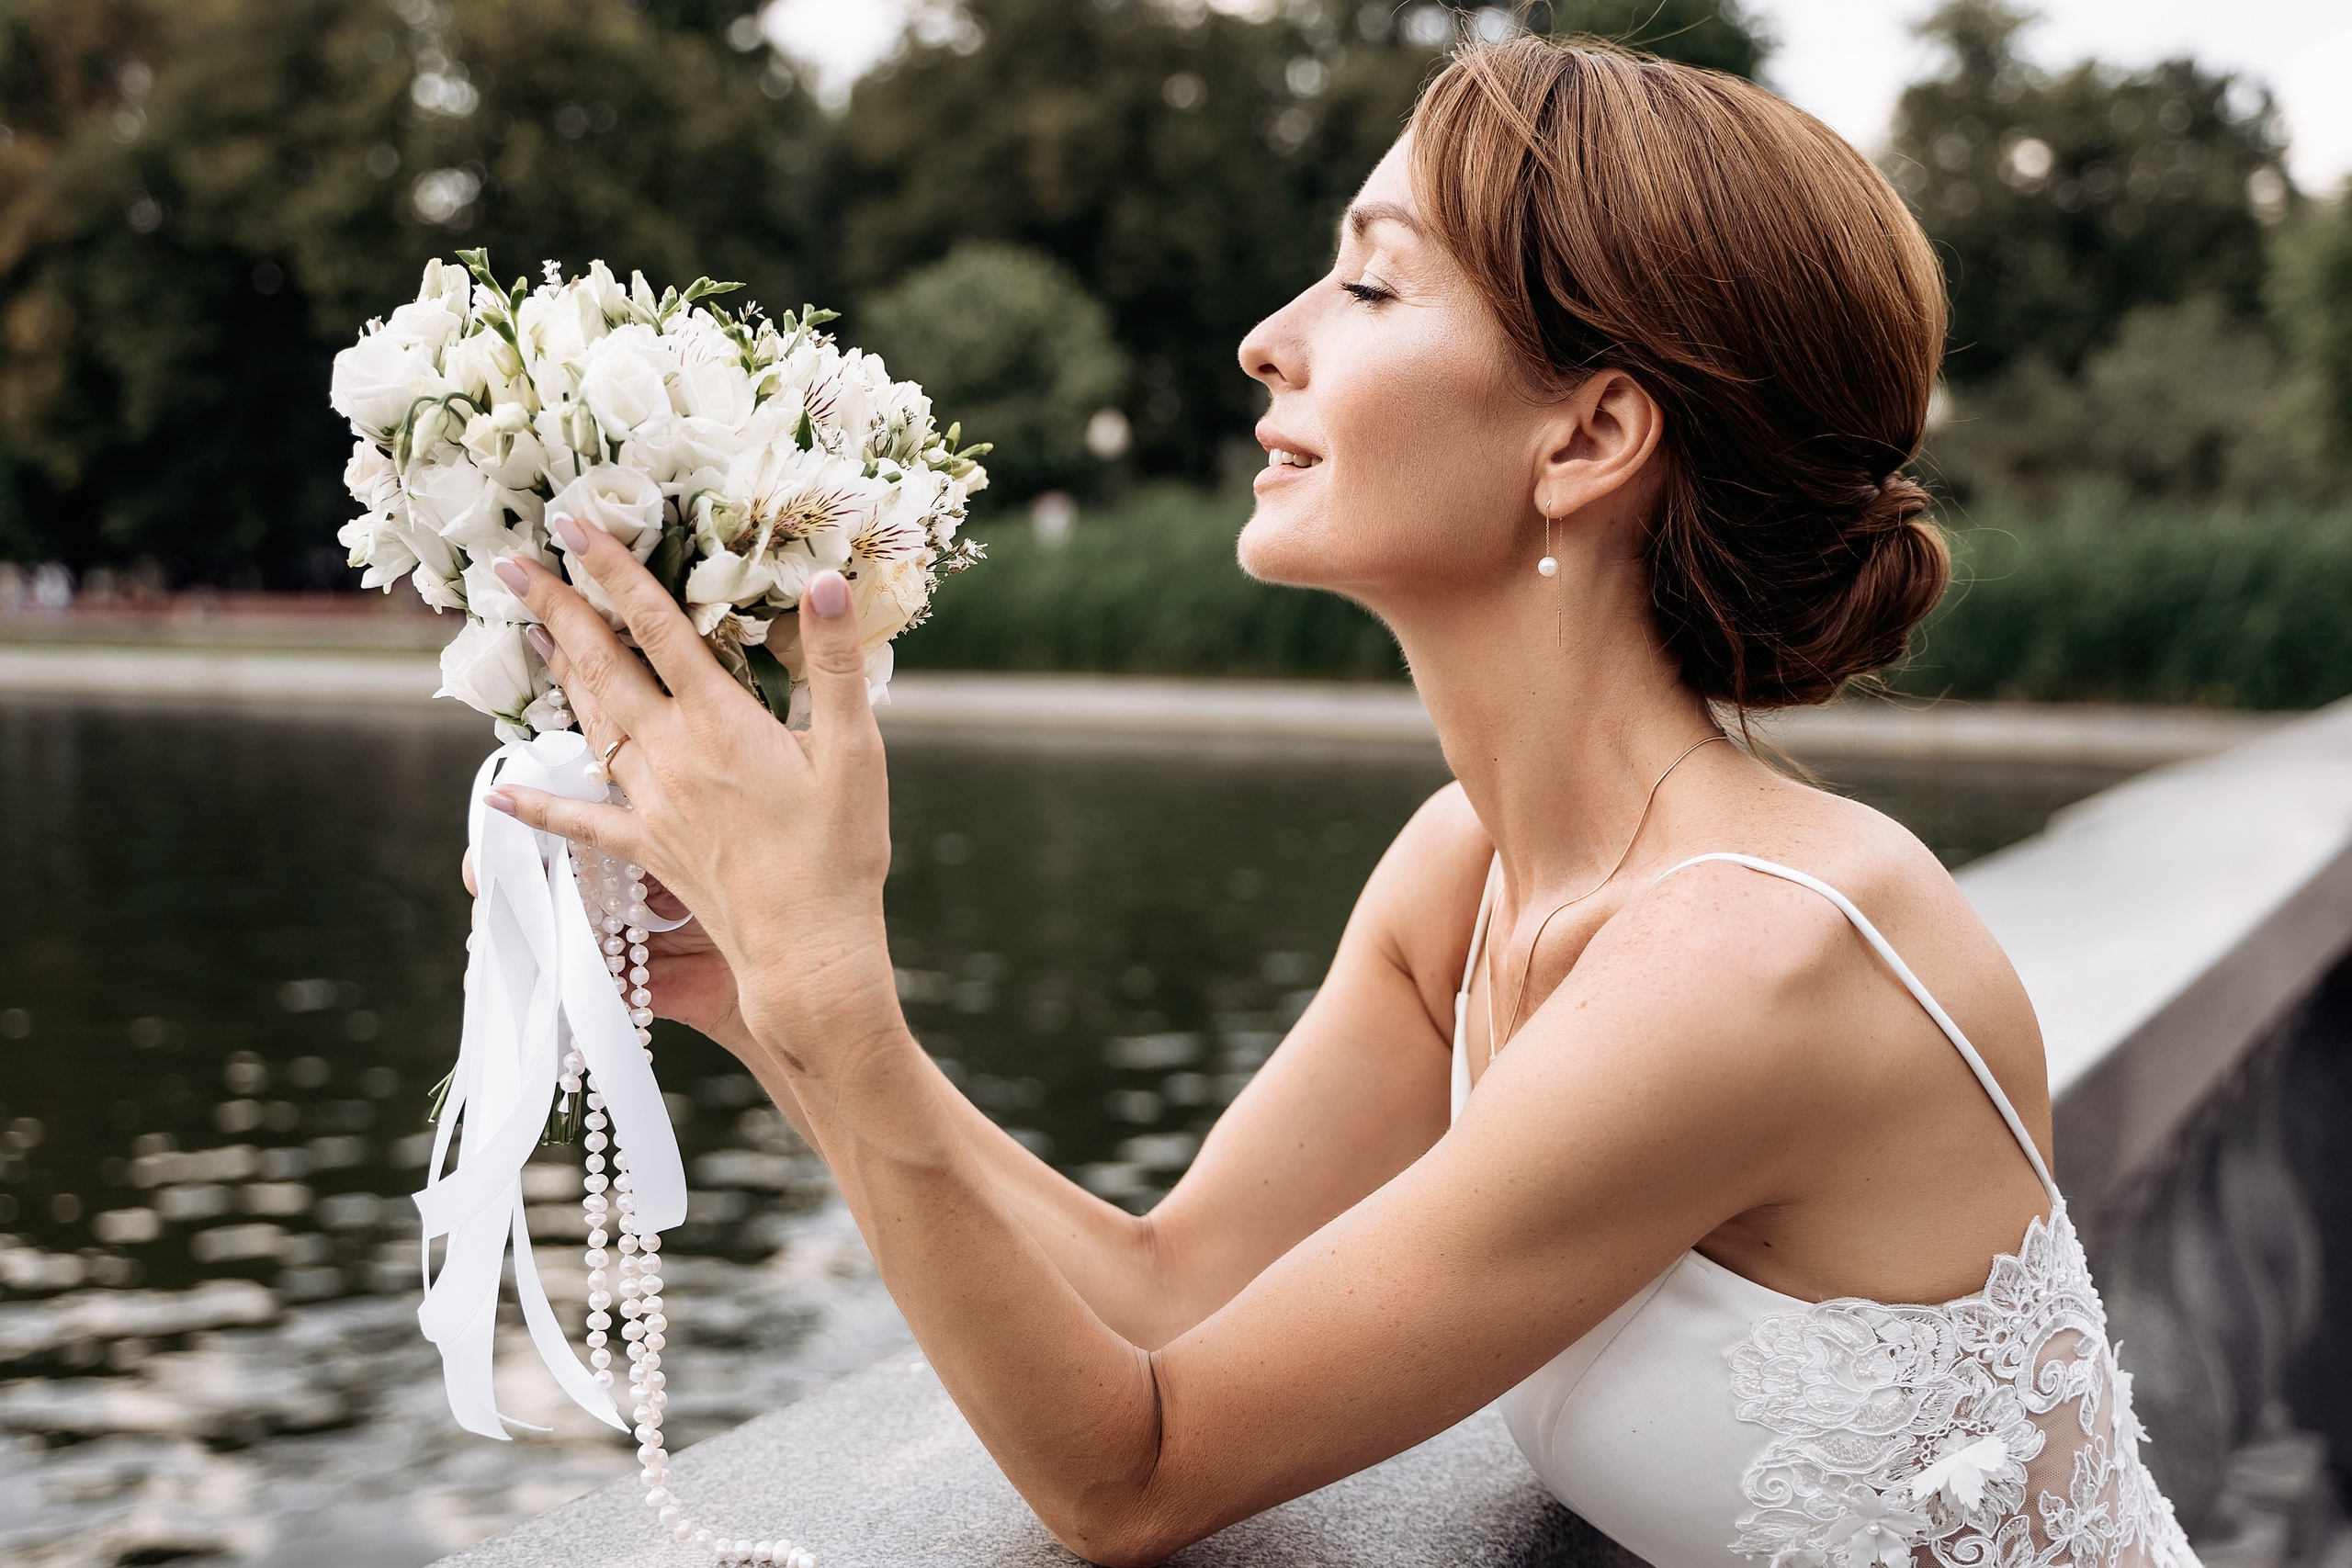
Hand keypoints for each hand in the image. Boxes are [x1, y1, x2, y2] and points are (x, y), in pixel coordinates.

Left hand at [478, 517, 904, 1080]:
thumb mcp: (855, 750)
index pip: (656, 627)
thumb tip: (826, 582)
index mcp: (721, 721)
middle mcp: (672, 755)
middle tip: (517, 563)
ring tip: (529, 631)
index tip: (577, 526)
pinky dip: (539, 805)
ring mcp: (652, 803)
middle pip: (603, 666)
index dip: (615, 572)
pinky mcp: (647, 849)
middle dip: (559, 609)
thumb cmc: (839, 853)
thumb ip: (836, 662)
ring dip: (557, 673)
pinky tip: (500, 793)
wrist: (809, 950)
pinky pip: (581, 821)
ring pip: (591, 725)